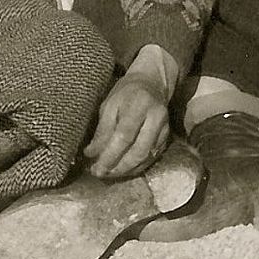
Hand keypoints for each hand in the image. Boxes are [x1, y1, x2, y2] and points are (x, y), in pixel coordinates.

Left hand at [84, 45, 177, 178]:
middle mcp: (156, 118)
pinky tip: (124, 170)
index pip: (124, 136)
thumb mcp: (110, 104)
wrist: (152, 83)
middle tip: (101, 174)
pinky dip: (137, 167)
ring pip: (147, 157)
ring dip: (127, 170)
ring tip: (109, 174)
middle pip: (138, 151)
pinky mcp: (167, 137)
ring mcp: (164, 129)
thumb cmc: (126, 93)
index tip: (95, 167)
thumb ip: (103, 130)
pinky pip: (152, 157)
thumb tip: (91, 153)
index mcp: (139, 105)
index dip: (109, 156)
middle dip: (118, 167)